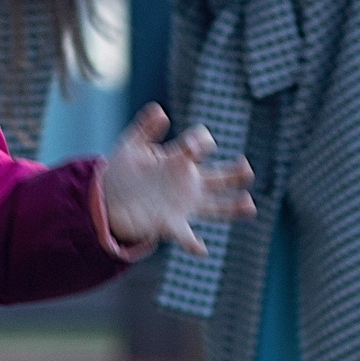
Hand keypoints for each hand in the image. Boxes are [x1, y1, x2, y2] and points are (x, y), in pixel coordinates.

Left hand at [99, 107, 254, 254]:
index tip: (194, 146)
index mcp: (179, 160)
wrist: (110, 199)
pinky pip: (186, 236)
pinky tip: (201, 249)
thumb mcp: (132, 145)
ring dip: (231, 207)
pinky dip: (193, 244)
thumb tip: (160, 111)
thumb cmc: (123, 170)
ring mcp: (183, 205)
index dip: (201, 143)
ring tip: (250, 206)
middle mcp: (188, 183)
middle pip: (219, 178)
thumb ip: (145, 128)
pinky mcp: (170, 224)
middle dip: (234, 174)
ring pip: (215, 207)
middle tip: (247, 170)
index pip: (200, 146)